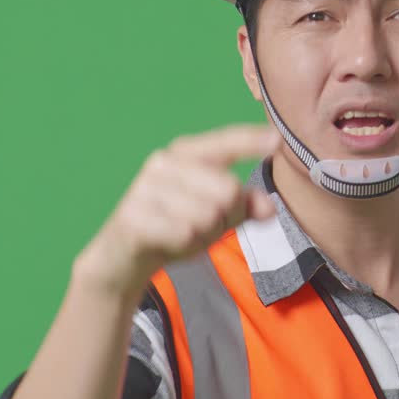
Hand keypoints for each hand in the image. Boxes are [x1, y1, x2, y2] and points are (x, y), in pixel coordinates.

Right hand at [75, 123, 280, 294]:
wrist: (121, 258)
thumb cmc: (173, 226)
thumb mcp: (215, 217)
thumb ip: (244, 208)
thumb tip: (269, 208)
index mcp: (185, 154)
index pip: (225, 143)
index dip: (251, 141)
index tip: (277, 140)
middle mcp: (163, 162)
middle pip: (228, 190)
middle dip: (225, 218)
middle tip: (200, 226)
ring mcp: (145, 187)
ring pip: (208, 215)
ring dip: (203, 235)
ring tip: (182, 234)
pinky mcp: (133, 215)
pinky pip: (184, 232)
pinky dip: (184, 245)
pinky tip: (168, 243)